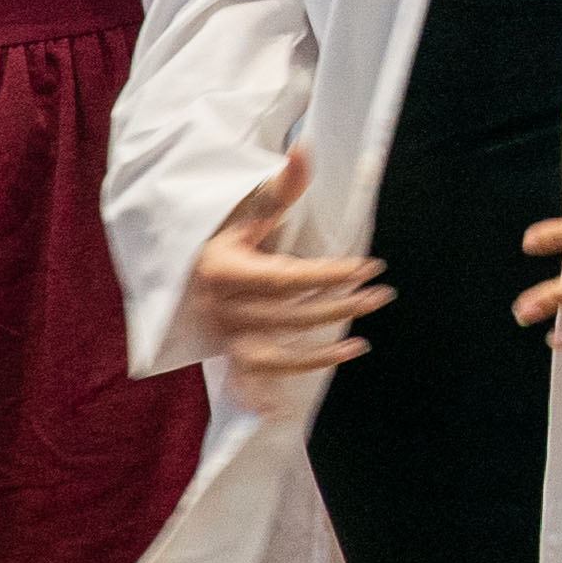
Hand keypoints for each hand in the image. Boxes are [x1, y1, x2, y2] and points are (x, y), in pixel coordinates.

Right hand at [186, 150, 389, 413]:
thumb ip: (282, 186)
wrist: (178, 259)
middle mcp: (220, 307)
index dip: (331, 274)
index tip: (370, 266)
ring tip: (361, 344)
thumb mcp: (248, 207)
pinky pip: (242, 380)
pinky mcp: (223, 352)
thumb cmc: (223, 229)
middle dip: (340, 303)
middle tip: (382, 293)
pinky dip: (258, 397)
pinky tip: (280, 415)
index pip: (288, 277)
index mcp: (225, 269)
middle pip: (289, 314)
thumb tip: (307, 147)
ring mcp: (221, 334)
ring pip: (272, 352)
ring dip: (317, 353)